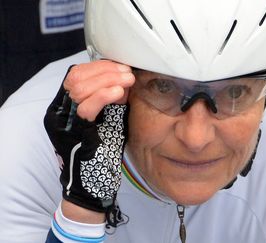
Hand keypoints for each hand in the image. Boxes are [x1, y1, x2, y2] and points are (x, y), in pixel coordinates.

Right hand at [44, 60, 133, 211]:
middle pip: (76, 77)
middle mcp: (60, 112)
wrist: (92, 188)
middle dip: (106, 71)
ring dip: (108, 79)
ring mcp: (64, 123)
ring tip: (128, 81)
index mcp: (65, 106)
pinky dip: (104, 96)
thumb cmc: (103, 155)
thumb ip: (112, 100)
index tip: (121, 68)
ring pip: (79, 88)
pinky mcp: (75, 134)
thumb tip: (125, 78)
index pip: (76, 74)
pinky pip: (86, 108)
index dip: (100, 67)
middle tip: (128, 74)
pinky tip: (120, 92)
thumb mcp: (108, 120)